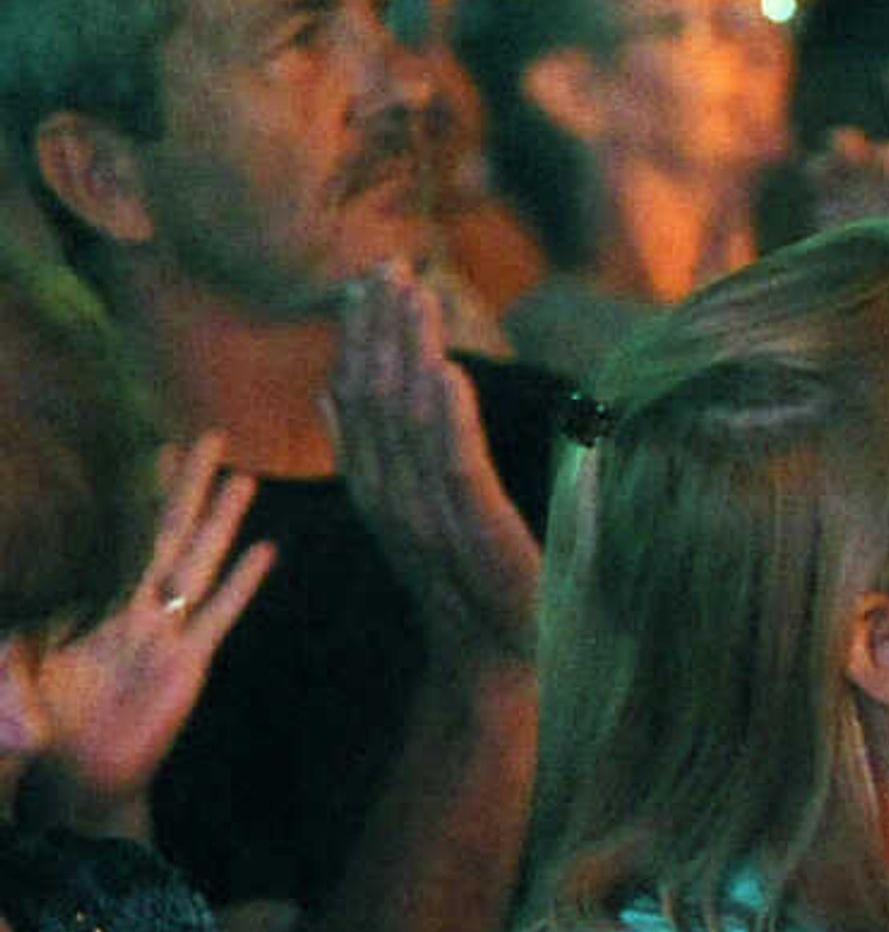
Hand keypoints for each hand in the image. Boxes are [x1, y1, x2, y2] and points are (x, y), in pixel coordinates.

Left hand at [27, 433, 272, 832]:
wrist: (78, 781)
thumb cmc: (46, 729)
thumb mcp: (13, 679)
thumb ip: (12, 658)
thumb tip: (11, 644)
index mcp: (104, 608)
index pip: (128, 536)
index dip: (143, 493)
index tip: (159, 447)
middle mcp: (140, 611)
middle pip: (169, 534)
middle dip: (189, 484)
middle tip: (211, 434)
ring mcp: (167, 636)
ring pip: (197, 564)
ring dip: (221, 521)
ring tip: (245, 478)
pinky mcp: (187, 666)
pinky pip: (217, 616)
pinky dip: (240, 584)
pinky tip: (265, 551)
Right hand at [325, 264, 540, 665]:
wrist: (509, 666)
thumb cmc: (474, 589)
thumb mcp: (427, 511)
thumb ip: (384, 455)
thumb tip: (334, 394)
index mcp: (382, 492)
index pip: (360, 403)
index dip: (361, 340)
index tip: (368, 281)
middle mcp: (397, 502)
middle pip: (376, 402)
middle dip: (380, 331)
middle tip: (389, 265)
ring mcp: (433, 522)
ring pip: (408, 425)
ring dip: (410, 355)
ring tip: (413, 296)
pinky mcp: (479, 538)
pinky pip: (457, 470)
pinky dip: (450, 420)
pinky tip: (448, 372)